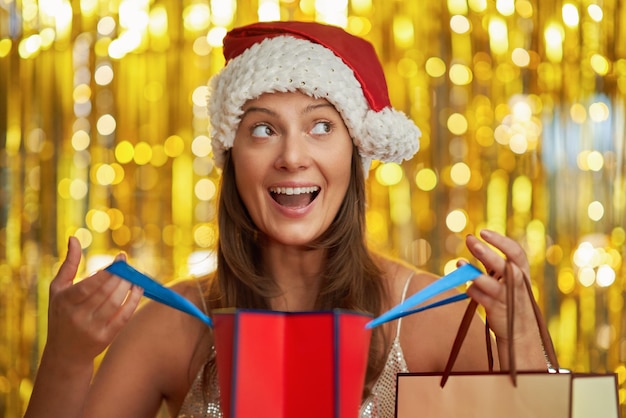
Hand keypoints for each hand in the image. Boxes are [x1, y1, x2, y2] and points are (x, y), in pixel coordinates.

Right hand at [44, 236, 143, 366]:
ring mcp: (92, 329)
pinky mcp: (106, 338)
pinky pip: (123, 316)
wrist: (65, 354)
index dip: (107, 271)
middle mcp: (78, 317)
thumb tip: (74, 238)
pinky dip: (133, 300)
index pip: (89, 285)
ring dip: (128, 286)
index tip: (120, 258)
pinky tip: (138, 288)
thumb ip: (69, 264)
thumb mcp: (58, 289)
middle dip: (120, 276)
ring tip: (133, 276)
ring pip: (116, 303)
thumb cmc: (61, 314)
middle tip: (128, 265)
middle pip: (105, 293)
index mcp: (65, 302)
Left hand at [462, 230, 539, 348]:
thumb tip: (469, 238)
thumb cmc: (510, 295)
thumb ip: (487, 259)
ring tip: (459, 262)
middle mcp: (518, 284)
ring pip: (493, 285)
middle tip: (471, 240)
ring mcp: (508, 298)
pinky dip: (473, 291)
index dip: (500, 241)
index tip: (482, 232)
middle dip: (488, 254)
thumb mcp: (504, 276)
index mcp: (522, 271)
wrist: (522, 329)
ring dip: (475, 274)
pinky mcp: (498, 311)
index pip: (516, 252)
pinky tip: (467, 287)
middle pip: (505, 267)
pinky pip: (482, 299)